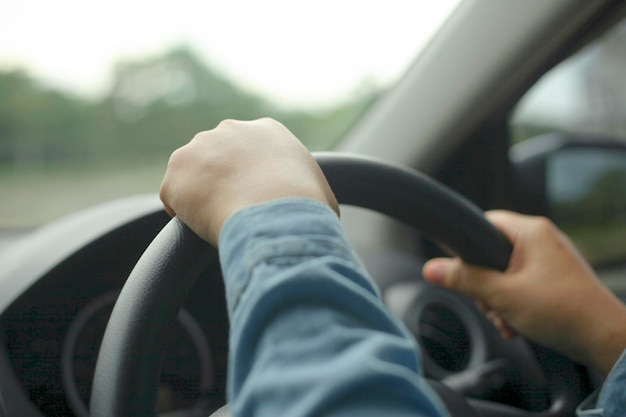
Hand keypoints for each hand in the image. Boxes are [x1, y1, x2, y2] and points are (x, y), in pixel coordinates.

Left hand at [160, 118, 338, 245]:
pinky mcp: (176, 174)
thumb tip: (317, 214)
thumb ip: (309, 193)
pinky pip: (175, 198)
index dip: (250, 176)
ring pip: (194, 175)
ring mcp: (199, 148)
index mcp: (267, 131)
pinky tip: (204, 227)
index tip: (253, 197)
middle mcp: (230, 130)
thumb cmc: (307, 207)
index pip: (249, 150)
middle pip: (218, 156)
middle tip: (236, 210)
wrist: (277, 213)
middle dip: (222, 181)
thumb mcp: (321, 192)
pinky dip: (185, 216)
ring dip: (202, 195)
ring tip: (220, 221)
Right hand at [422, 210, 625, 375]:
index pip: (484, 222)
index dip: (466, 244)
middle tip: (489, 302)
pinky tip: (516, 323)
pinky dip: (514, 302)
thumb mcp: (502, 295)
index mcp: (531, 232)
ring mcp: (550, 259)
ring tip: (506, 318)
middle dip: (484, 283)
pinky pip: (522, 283)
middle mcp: (542, 240)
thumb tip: (432, 268)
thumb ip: (464, 279)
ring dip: (498, 298)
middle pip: (491, 252)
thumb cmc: (564, 311)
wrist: (605, 339)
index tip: (458, 265)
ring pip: (505, 272)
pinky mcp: (555, 278)